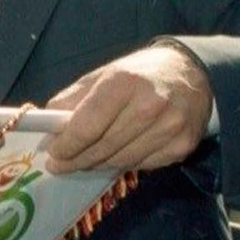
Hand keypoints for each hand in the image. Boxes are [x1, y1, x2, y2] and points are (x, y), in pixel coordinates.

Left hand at [43, 44, 211, 174]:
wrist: (191, 73)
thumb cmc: (138, 74)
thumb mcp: (102, 75)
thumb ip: (73, 99)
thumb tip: (48, 124)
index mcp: (125, 83)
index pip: (88, 126)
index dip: (67, 145)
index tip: (53, 154)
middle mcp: (151, 105)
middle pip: (103, 147)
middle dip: (76, 160)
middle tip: (60, 165)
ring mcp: (170, 128)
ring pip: (121, 160)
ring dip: (97, 164)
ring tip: (84, 160)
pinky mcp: (182, 146)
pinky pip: (142, 165)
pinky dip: (124, 162)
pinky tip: (116, 154)